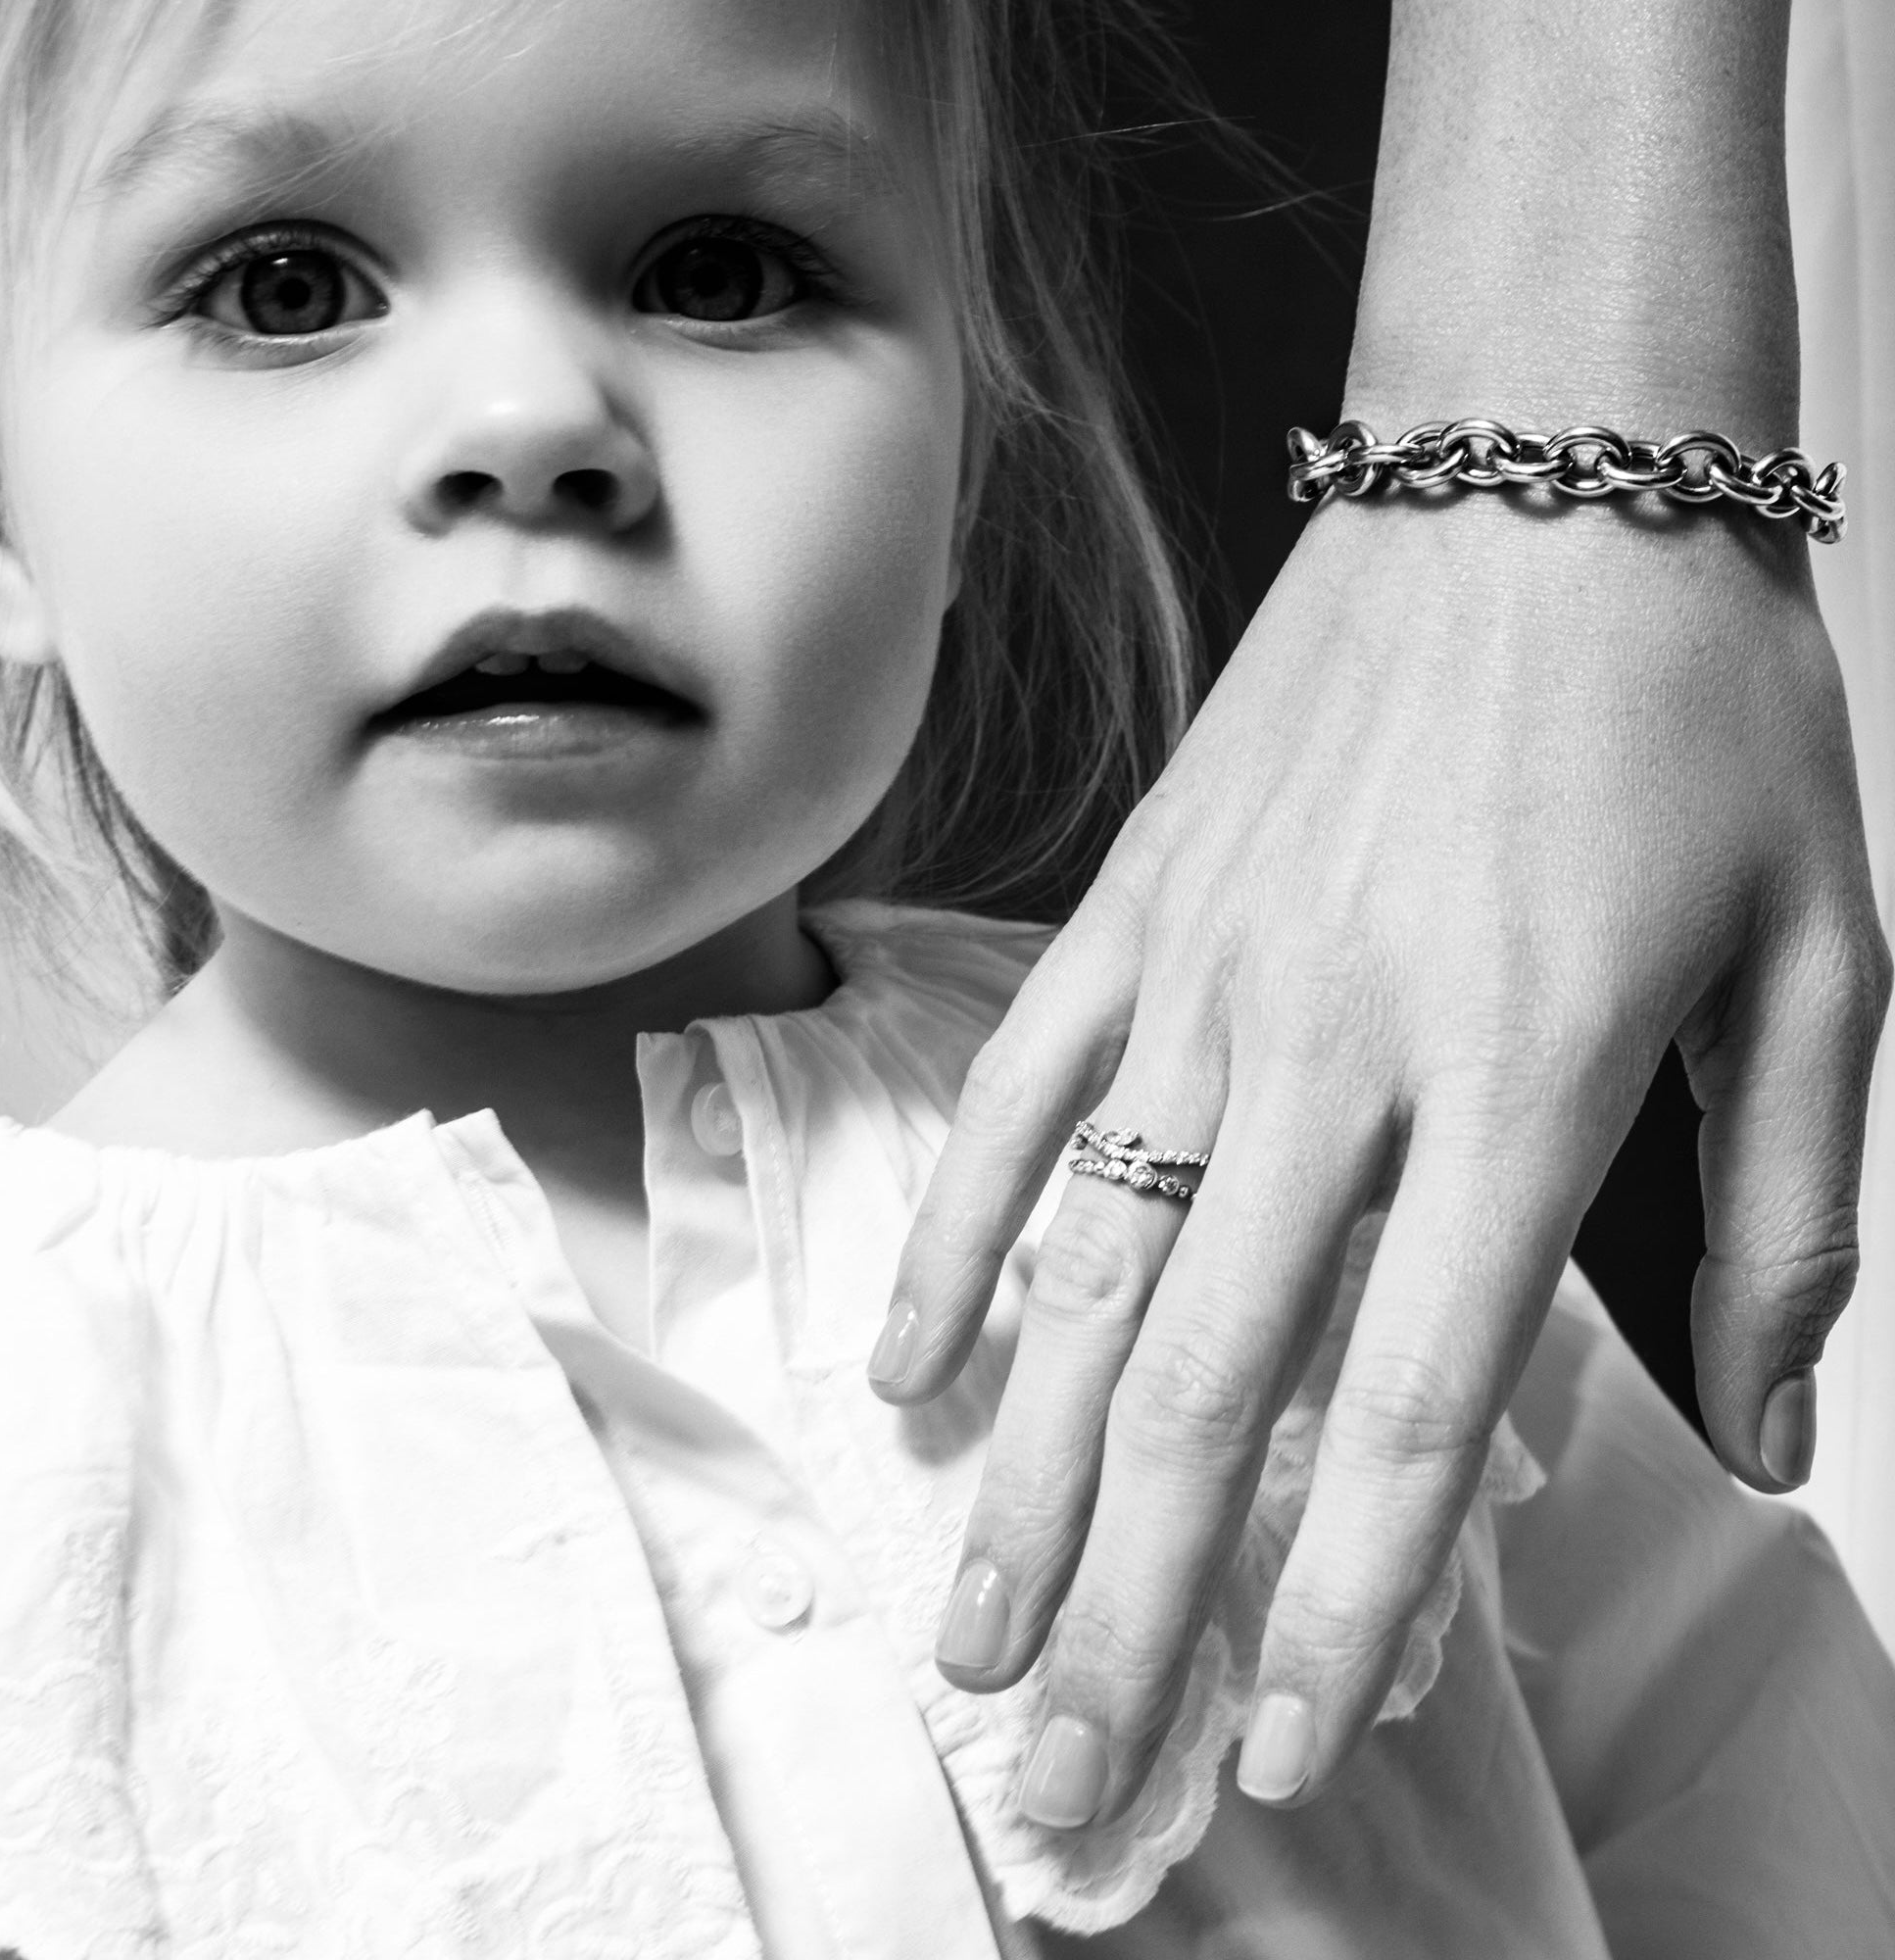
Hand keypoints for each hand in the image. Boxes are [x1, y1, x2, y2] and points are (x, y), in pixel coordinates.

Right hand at [873, 491, 1889, 1822]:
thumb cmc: (1694, 711)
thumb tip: (1761, 1441)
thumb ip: (1789, 1221)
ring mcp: (1208, 979)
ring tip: (972, 1630)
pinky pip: (1020, 1104)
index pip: (1413, 1414)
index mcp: (1522, 1084)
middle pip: (1207, 1388)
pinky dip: (951, 1244)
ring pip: (1087, 1274)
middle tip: (1062, 1774)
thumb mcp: (1822, 963)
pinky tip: (906, 1368)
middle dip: (1134, 1608)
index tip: (1267, 1749)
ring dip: (1021, 1475)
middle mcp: (1336, 1053)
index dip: (1340, 1609)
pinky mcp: (1133, 909)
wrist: (1542, 482)